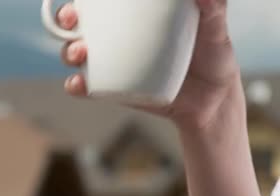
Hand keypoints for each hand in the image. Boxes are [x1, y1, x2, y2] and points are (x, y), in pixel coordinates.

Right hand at [58, 0, 243, 131]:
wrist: (211, 99)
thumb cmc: (212, 55)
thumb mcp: (216, 27)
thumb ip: (213, 7)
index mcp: (134, 15)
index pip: (101, 4)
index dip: (82, 2)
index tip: (81, 2)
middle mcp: (116, 38)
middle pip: (78, 25)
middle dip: (65, 20)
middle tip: (72, 21)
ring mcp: (111, 64)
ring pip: (77, 54)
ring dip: (69, 51)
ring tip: (81, 54)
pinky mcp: (112, 90)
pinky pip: (87, 87)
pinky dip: (76, 85)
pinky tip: (79, 84)